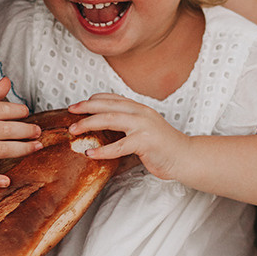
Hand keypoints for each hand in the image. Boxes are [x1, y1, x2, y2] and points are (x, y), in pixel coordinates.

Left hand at [67, 93, 187, 179]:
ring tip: (74, 130)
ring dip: (89, 124)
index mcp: (139, 108)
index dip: (93, 100)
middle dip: (85, 107)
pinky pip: (119, 146)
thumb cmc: (164, 147)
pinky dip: (103, 150)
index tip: (79, 105)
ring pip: (110, 119)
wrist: (186, 157)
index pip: (112, 98)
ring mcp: (143, 126)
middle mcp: (140, 113)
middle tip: (70, 112)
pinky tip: (90, 154)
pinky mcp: (145, 142)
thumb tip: (104, 131)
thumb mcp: (145, 129)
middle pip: (107, 105)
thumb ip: (128, 126)